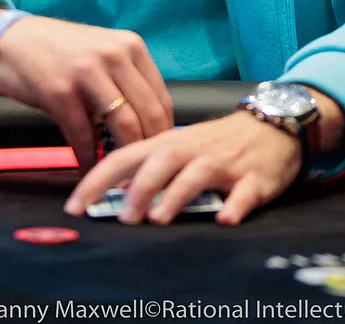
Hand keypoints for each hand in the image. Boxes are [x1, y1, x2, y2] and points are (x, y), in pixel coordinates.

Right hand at [0, 10, 171, 169]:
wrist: (7, 40)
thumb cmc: (57, 52)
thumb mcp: (100, 52)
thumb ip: (126, 80)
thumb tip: (149, 127)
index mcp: (129, 47)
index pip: (162, 101)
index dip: (163, 135)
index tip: (156, 157)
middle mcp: (113, 55)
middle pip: (149, 116)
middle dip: (149, 152)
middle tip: (144, 175)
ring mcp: (86, 72)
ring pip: (124, 127)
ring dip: (124, 159)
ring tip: (121, 178)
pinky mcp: (59, 92)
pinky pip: (84, 136)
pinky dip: (89, 159)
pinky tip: (88, 170)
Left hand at [63, 111, 301, 225]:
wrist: (270, 126)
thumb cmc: (214, 143)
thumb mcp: (176, 148)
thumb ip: (145, 168)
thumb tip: (110, 193)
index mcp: (165, 144)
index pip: (123, 158)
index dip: (96, 180)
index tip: (75, 206)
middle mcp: (190, 150)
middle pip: (158, 164)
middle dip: (137, 189)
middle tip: (121, 218)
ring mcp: (223, 164)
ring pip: (196, 176)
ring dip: (176, 196)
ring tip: (159, 219)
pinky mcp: (254, 178)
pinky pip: (244, 193)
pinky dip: (235, 206)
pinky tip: (225, 219)